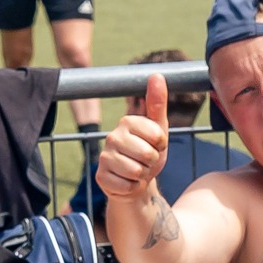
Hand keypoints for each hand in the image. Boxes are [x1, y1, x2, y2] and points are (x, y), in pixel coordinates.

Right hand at [94, 76, 170, 200]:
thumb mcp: (158, 129)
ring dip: (142, 175)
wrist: (135, 180)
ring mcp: (104, 157)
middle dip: (152, 162)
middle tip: (145, 160)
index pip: (158, 136)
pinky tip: (128, 181)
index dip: (161, 145)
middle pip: (148, 155)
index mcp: (127, 122)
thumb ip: (158, 103)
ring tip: (137, 170)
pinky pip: (127, 186)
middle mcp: (112, 136)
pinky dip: (133, 187)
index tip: (155, 145)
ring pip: (137, 171)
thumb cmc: (148, 152)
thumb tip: (156, 75)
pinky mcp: (100, 176)